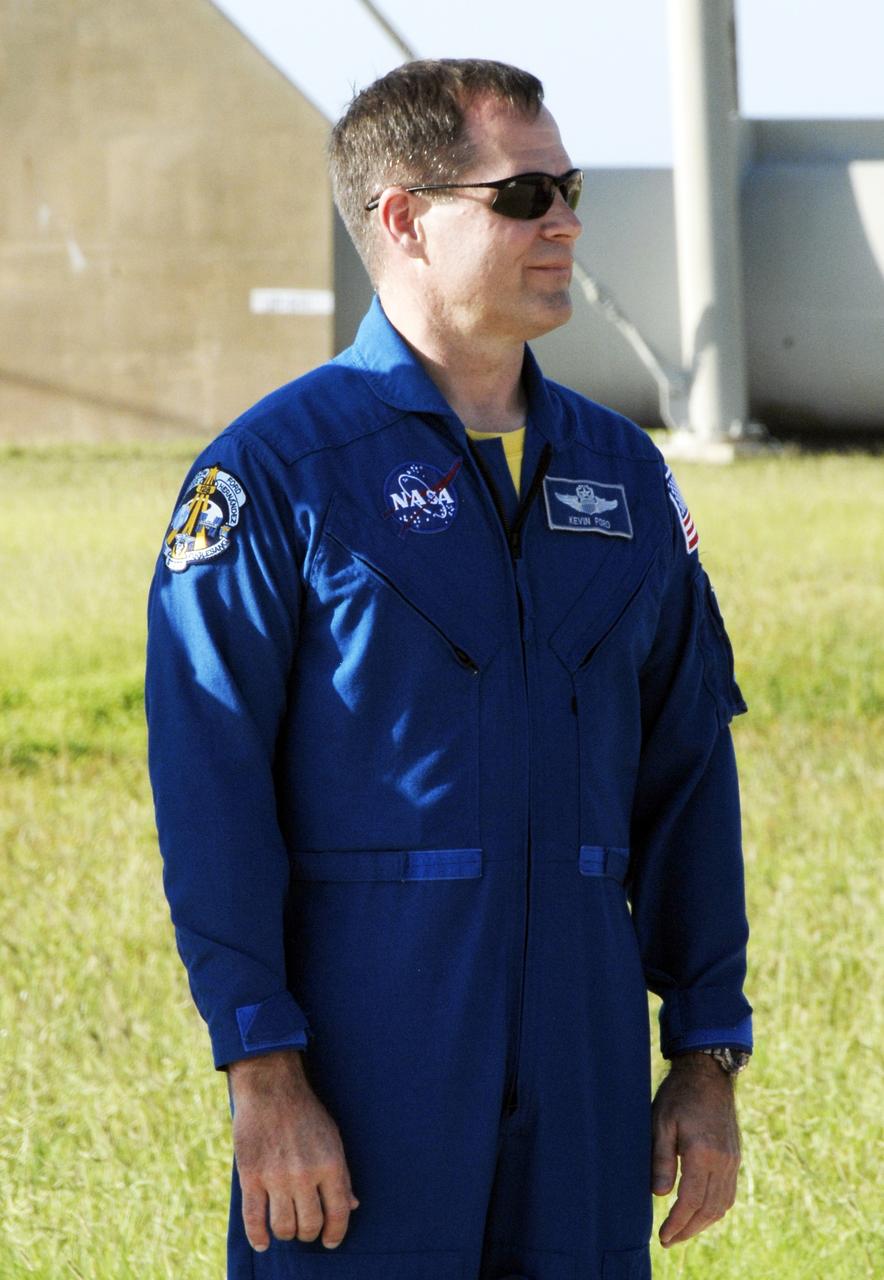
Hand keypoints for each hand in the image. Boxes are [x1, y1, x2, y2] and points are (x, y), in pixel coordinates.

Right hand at [227, 1049, 359, 1250]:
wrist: (271, 1087)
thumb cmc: (305, 1112)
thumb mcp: (333, 1138)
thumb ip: (342, 1174)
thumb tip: (352, 1206)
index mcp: (330, 1163)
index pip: (339, 1213)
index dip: (336, 1233)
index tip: (331, 1241)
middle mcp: (305, 1174)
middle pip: (310, 1224)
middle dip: (310, 1233)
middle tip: (307, 1229)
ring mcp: (276, 1176)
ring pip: (284, 1227)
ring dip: (287, 1233)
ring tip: (287, 1226)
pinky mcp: (250, 1176)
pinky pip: (253, 1219)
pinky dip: (258, 1237)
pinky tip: (263, 1242)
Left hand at [651, 1052, 740, 1247]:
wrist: (708, 1073)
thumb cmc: (679, 1095)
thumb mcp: (661, 1122)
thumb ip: (661, 1159)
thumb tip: (659, 1194)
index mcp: (703, 1153)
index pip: (690, 1201)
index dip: (676, 1223)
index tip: (663, 1236)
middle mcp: (723, 1161)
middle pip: (708, 1209)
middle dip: (688, 1229)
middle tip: (669, 1239)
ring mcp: (733, 1159)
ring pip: (722, 1204)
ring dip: (703, 1222)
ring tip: (683, 1231)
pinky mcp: (735, 1155)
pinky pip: (729, 1192)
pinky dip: (715, 1208)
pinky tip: (701, 1211)